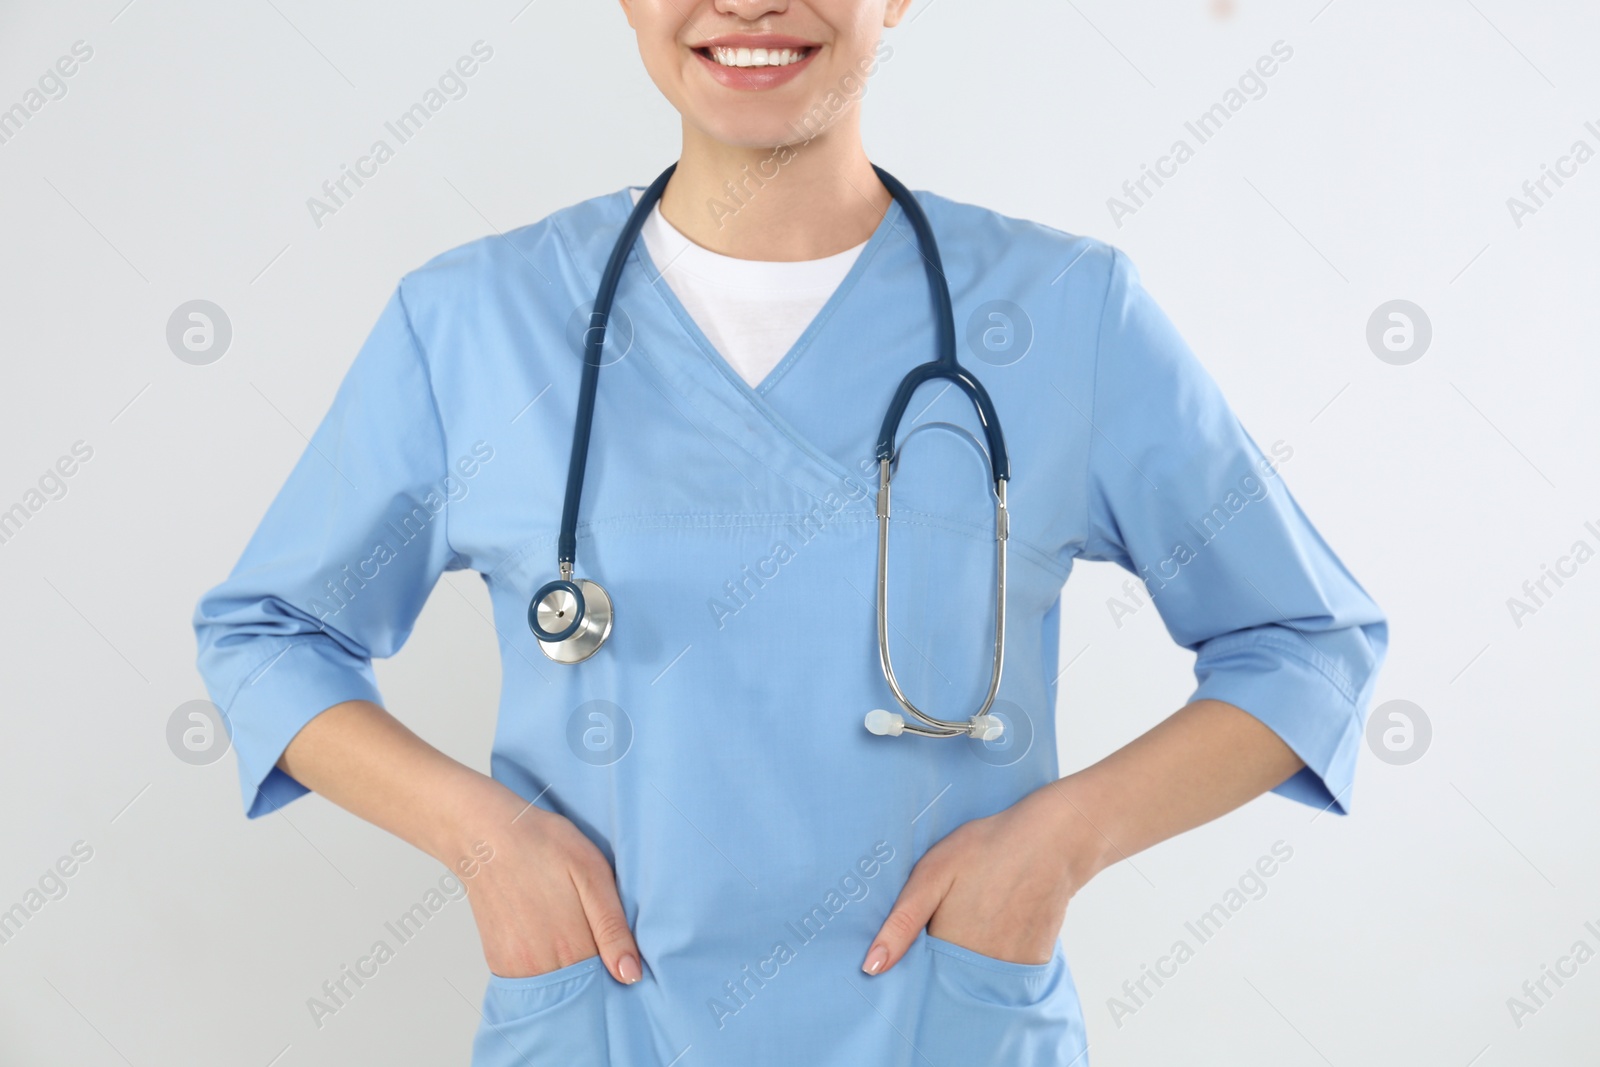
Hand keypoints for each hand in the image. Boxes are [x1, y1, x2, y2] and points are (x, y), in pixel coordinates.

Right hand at [443, 777, 641, 984]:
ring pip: (555, 989)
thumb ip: (613, 928)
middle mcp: (541, 966)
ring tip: (570, 932)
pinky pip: (530, 983)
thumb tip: (630, 974)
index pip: (607, 983)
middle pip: (580, 990)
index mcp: (572, 946)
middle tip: (593, 935)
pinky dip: (545, 971)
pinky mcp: (498, 962)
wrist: (485, 836)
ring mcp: (516, 968)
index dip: (619, 970)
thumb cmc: (543, 845)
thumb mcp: (592, 874)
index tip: (622, 954)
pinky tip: (549, 940)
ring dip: (569, 975)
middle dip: (595, 975)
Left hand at [861, 782, 1109, 974]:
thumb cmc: (986, 850)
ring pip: (976, 977)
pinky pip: (1003, 972)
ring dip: (969, 958)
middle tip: (952, 914)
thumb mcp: (932, 873)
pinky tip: (999, 920)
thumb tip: (871, 967)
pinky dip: (996, 955)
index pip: (919, 975)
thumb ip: (901, 922)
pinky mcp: (1033, 965)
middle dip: (941, 959)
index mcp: (948, 948)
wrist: (1051, 841)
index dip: (912, 961)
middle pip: (948, 979)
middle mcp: (980, 968)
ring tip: (977, 914)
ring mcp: (1009, 970)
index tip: (917, 937)